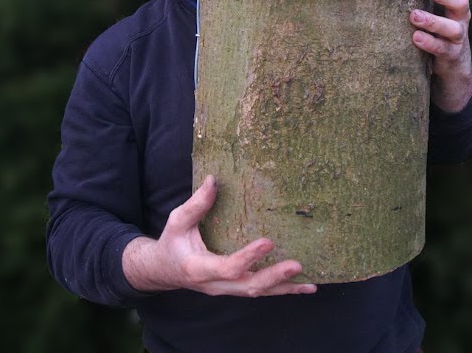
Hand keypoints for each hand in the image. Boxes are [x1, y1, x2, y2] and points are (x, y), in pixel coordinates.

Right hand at [122, 175, 317, 297]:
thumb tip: (213, 179)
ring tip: (308, 284)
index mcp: (199, 268)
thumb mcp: (177, 222)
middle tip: (297, 265)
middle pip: (248, 286)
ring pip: (257, 292)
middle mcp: (215, 284)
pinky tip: (304, 287)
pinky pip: (260, 291)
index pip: (228, 266)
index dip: (248, 257)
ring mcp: (226, 289)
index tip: (268, 241)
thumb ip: (196, 205)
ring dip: (284, 288)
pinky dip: (282, 290)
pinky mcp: (235, 288)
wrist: (163, 271)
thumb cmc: (172, 243)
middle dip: (274, 277)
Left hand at [410, 0, 471, 111]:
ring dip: (433, 21)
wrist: (453, 68)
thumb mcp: (436, 4)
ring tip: (413, 16)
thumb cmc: (439, 27)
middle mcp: (460, 16)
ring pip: (453, 28)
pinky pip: (442, 49)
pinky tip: (416, 38)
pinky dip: (430, 43)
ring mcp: (457, 37)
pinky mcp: (451, 56)